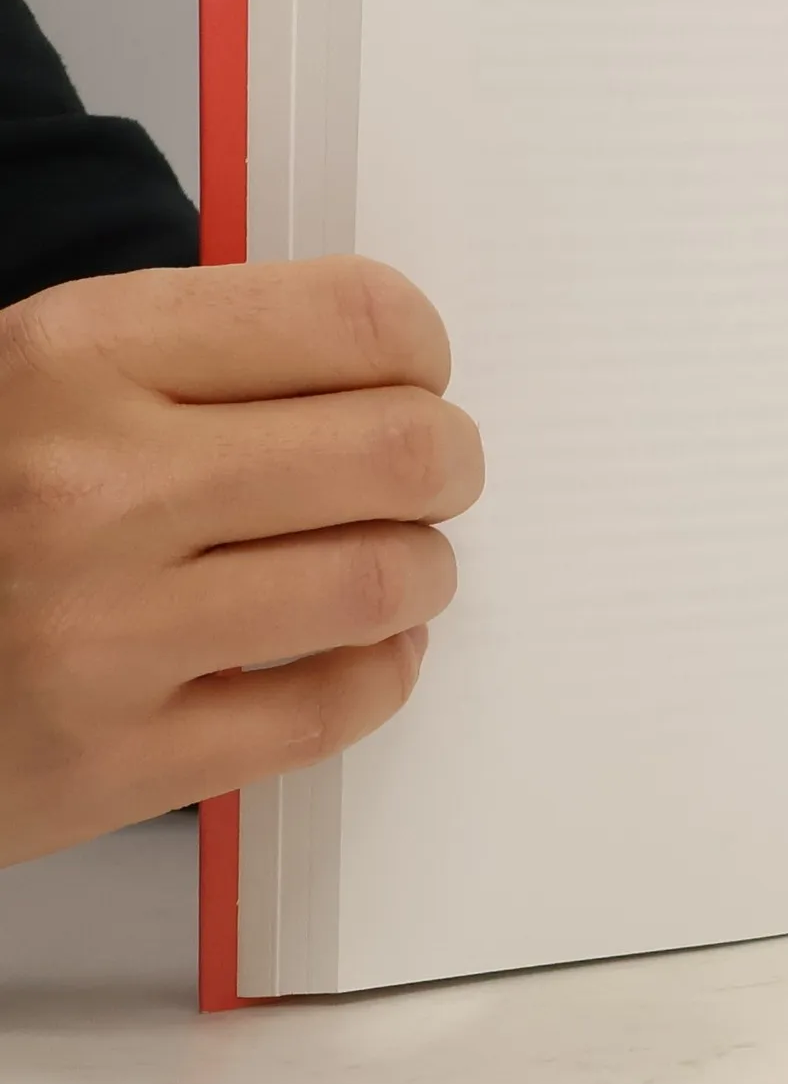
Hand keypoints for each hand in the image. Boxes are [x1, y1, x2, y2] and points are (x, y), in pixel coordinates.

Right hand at [0, 258, 483, 867]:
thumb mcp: (43, 371)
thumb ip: (206, 354)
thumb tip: (395, 365)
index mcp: (80, 355)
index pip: (356, 320)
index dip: (420, 349)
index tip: (414, 375)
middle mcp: (92, 488)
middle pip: (399, 451)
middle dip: (448, 461)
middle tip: (431, 473)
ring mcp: (100, 635)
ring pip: (382, 582)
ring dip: (422, 570)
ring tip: (393, 562)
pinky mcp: (109, 762)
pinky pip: (327, 711)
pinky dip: (381, 672)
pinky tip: (361, 647)